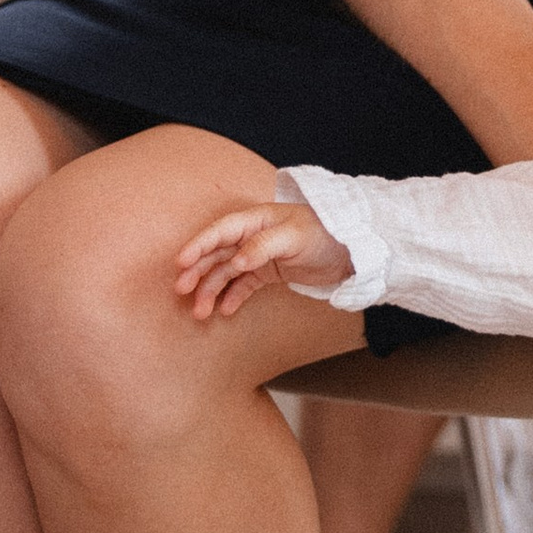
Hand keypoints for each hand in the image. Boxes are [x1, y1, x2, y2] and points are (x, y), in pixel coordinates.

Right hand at [175, 197, 351, 320]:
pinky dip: (232, 297)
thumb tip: (236, 260)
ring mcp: (259, 255)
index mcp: (255, 220)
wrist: (351, 250)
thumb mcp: (294, 237)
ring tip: (200, 312)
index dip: (198, 245)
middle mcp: (252, 236)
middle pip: (217, 254)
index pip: (220, 231)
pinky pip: (243, 285)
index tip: (180, 262)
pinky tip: (224, 311)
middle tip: (182, 291)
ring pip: (226, 273)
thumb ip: (263, 246)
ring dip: (211, 290)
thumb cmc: (324, 233)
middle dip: (197, 272)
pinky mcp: (268, 272)